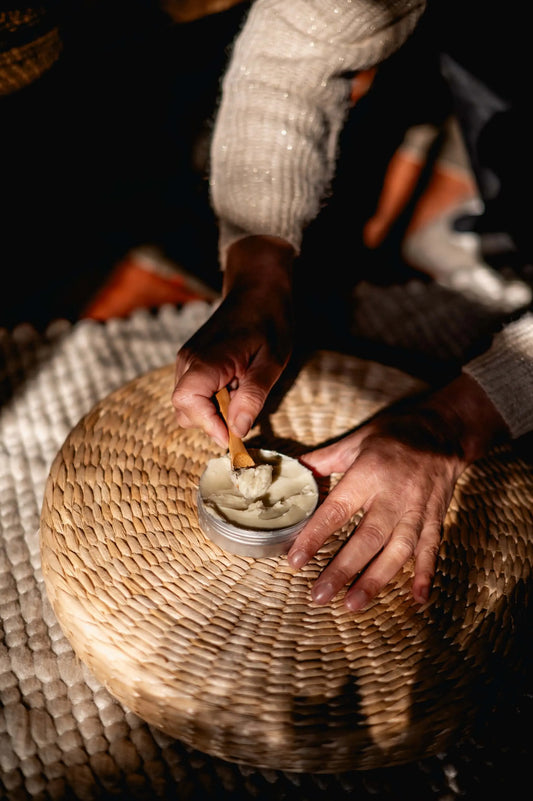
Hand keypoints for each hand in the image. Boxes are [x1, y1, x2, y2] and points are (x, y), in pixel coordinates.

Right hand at [172, 236, 295, 445]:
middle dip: (211, 422)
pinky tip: (234, 388)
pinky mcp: (190, 360)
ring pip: (185, 404)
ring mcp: (186, 359)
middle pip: (183, 410)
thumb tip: (239, 430)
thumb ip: (253, 396)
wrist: (258, 287)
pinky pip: (192, 392)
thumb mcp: (272, 362)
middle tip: (243, 415)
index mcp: (207, 359)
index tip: (233, 436)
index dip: (208, 425)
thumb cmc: (270, 321)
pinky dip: (210, 401)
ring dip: (211, 412)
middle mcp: (188, 360)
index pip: (188, 403)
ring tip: (241, 396)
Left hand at [287, 373, 507, 608]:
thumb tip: (294, 472)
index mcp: (368, 474)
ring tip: (353, 605)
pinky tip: (418, 600)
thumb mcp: (356, 441)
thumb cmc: (394, 435)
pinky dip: (425, 575)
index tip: (295, 561)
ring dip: (375, 580)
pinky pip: (431, 550)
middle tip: (319, 595)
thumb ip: (324, 460)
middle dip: (342, 569)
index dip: (315, 537)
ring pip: (397, 551)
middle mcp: (393, 496)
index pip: (336, 511)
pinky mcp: (435, 519)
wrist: (443, 431)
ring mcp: (417, 510)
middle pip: (366, 538)